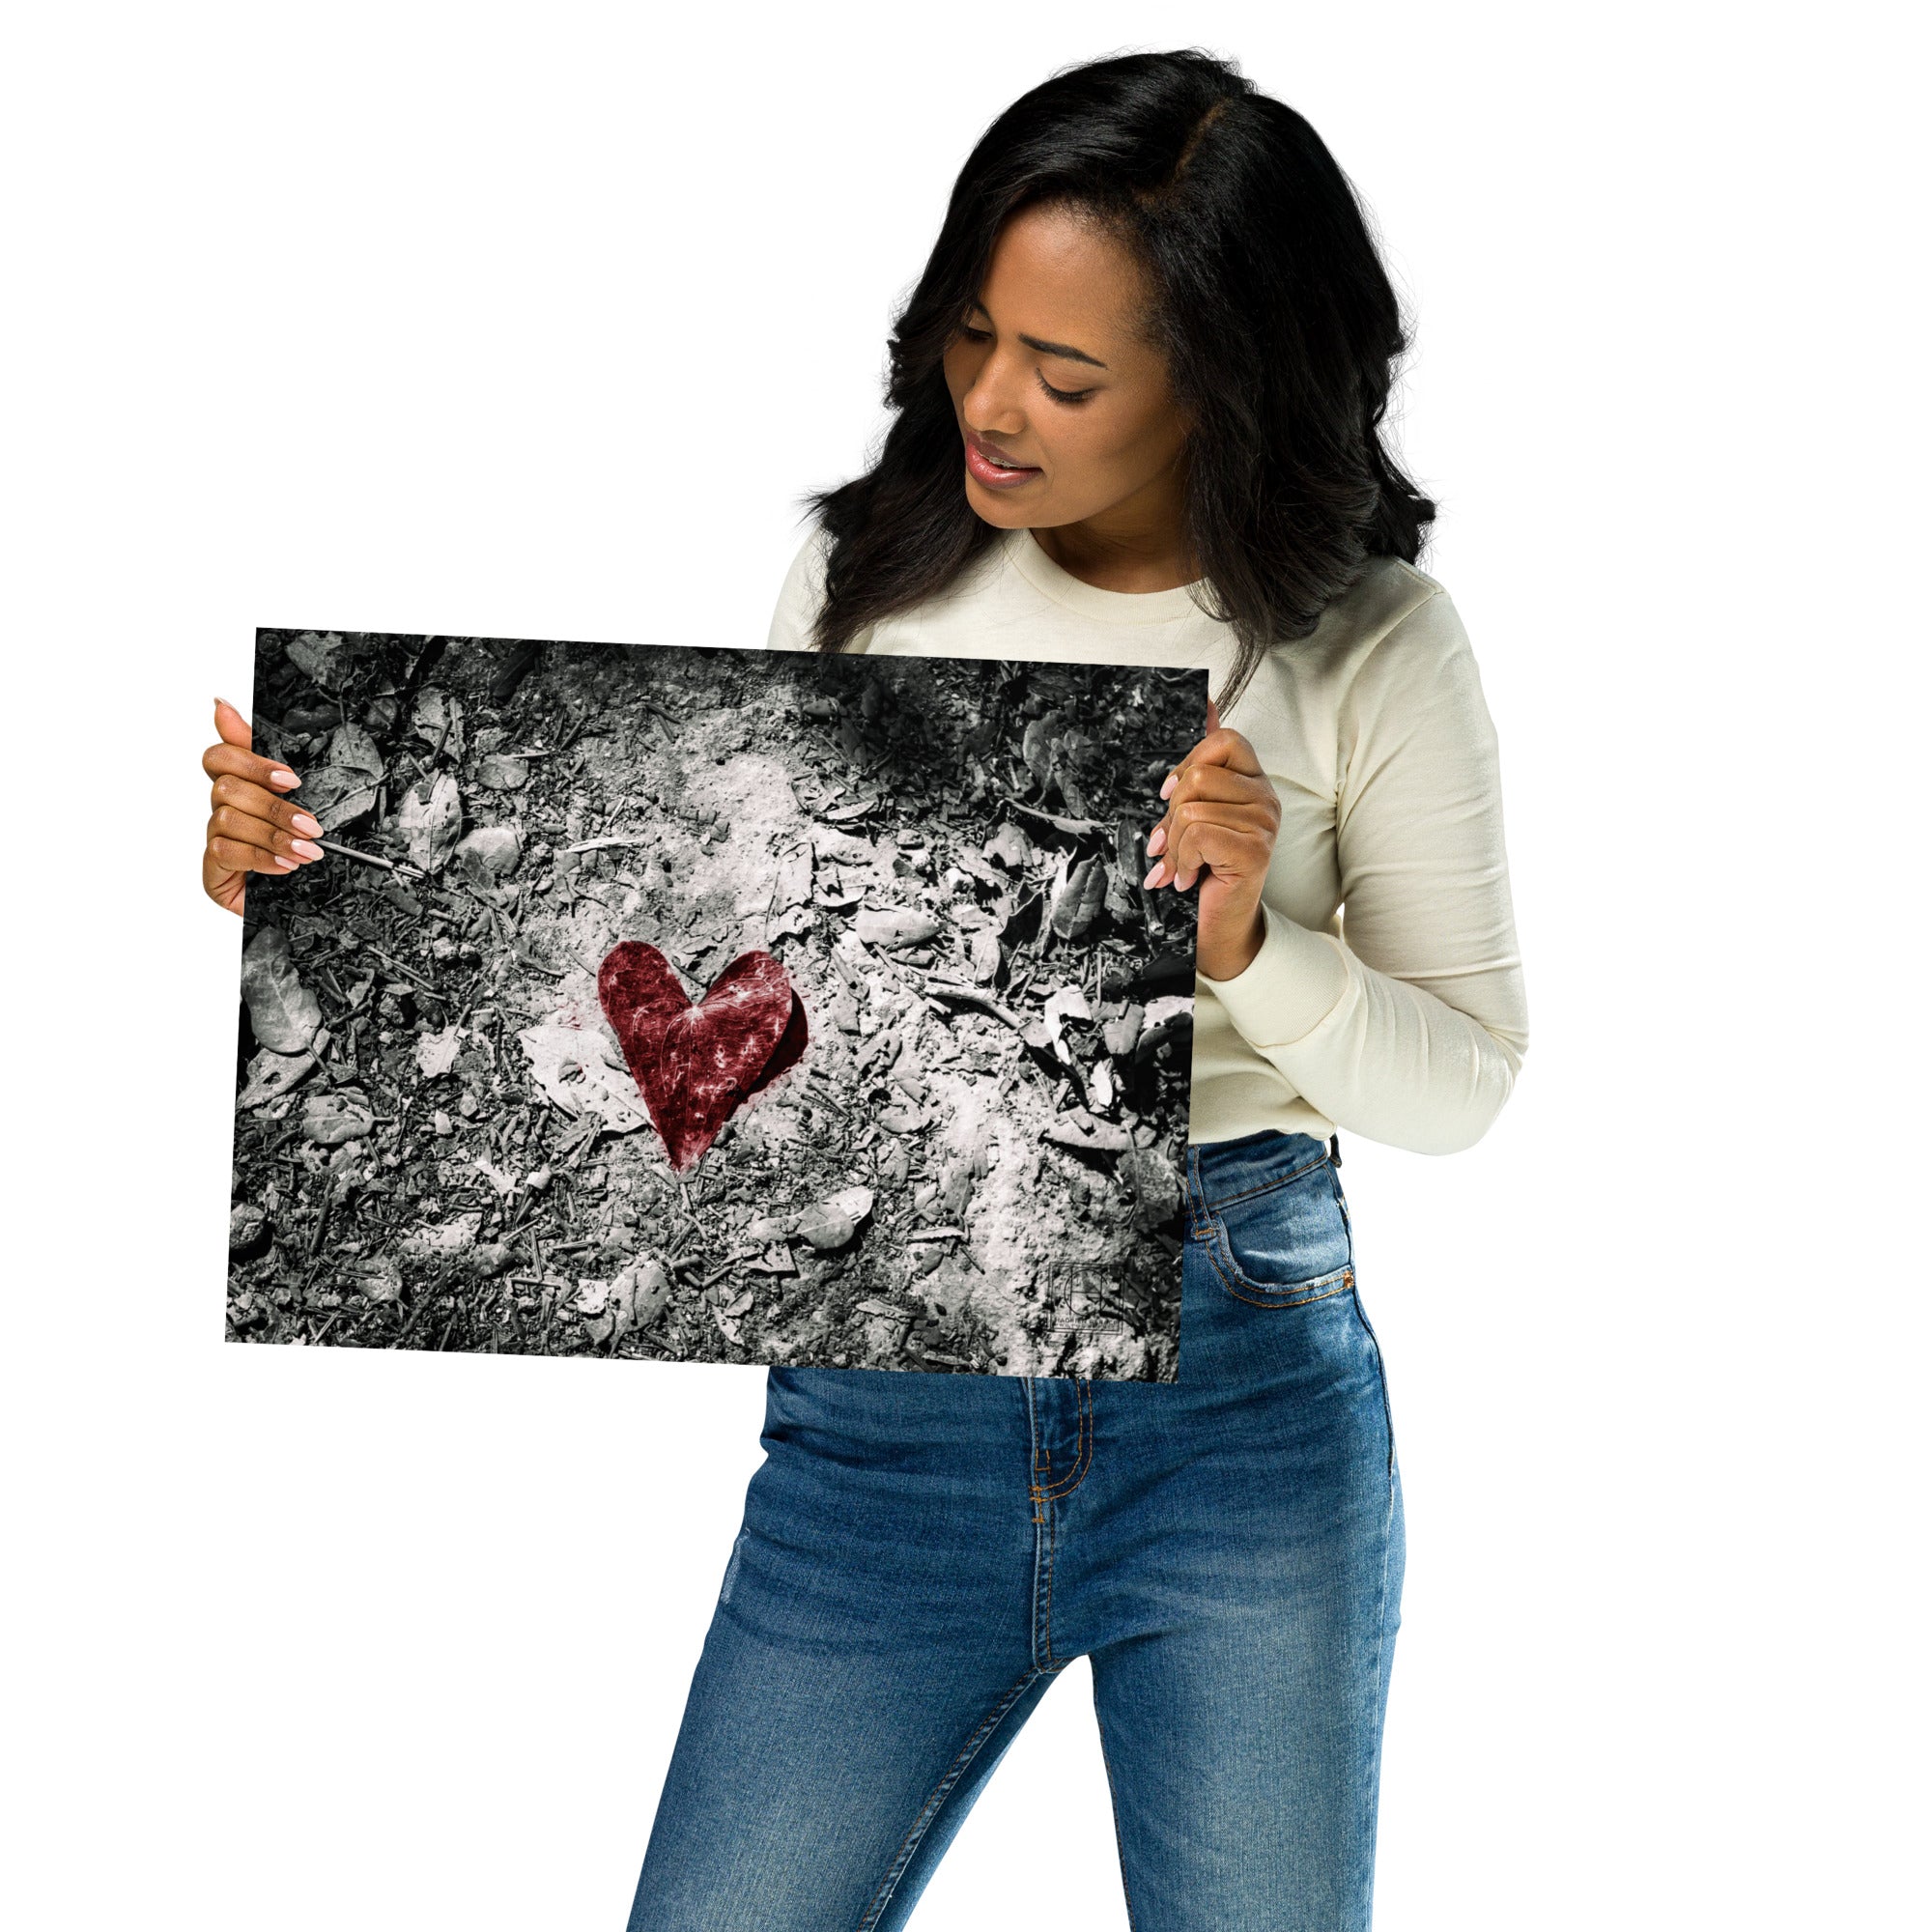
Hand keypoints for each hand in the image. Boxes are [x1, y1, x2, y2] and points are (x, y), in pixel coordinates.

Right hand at [201, 698, 325, 915]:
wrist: (305, 904)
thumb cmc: (298, 849)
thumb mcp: (295, 801)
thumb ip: (264, 758)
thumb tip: (220, 704)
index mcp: (240, 789)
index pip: (219, 757)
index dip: (250, 762)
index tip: (290, 779)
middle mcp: (222, 811)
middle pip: (226, 788)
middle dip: (275, 807)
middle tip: (311, 825)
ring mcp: (215, 841)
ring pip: (228, 820)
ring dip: (273, 836)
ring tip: (307, 851)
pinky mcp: (212, 872)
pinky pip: (225, 852)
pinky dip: (261, 858)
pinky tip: (286, 867)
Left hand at [1144, 696, 1279, 980]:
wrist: (1218, 925)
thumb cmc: (1204, 868)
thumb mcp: (1196, 810)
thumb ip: (1201, 761)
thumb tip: (1205, 700)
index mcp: (1253, 781)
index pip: (1224, 739)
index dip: (1188, 763)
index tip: (1170, 795)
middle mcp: (1266, 797)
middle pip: (1199, 776)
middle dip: (1172, 814)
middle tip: (1171, 843)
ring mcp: (1265, 823)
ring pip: (1193, 809)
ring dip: (1175, 845)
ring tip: (1182, 865)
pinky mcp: (1255, 850)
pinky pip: (1198, 834)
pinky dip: (1182, 860)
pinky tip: (1189, 878)